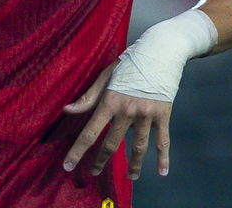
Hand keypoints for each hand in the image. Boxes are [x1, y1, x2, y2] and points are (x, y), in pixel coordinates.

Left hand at [61, 63, 172, 178]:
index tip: (68, 166)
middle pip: (112, 144)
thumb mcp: (105, 76)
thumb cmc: (129, 64)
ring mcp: (146, 115)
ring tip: (131, 177)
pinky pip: (162, 141)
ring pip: (138, 148)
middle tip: (93, 172)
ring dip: (134, 165)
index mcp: (110, 101)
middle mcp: (127, 111)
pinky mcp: (163, 115)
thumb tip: (68, 110)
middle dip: (100, 160)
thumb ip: (88, 97)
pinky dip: (163, 158)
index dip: (77, 151)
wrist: (159, 53)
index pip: (90, 132)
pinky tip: (162, 172)